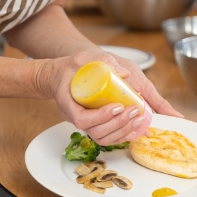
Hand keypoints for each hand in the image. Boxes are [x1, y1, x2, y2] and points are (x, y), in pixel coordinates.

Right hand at [38, 50, 180, 146]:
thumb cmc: (70, 68)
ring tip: (137, 118)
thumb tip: (126, 73)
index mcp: (67, 103)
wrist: (59, 76)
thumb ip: (103, 61)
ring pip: (101, 137)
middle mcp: (74, 117)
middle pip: (95, 131)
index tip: (118, 106)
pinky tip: (134, 129)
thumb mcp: (83, 58)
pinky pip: (105, 137)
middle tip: (134, 110)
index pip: (82, 119)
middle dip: (118, 123)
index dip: (101, 116)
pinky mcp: (91, 124)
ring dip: (122, 131)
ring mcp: (83, 123)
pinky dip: (120, 136)